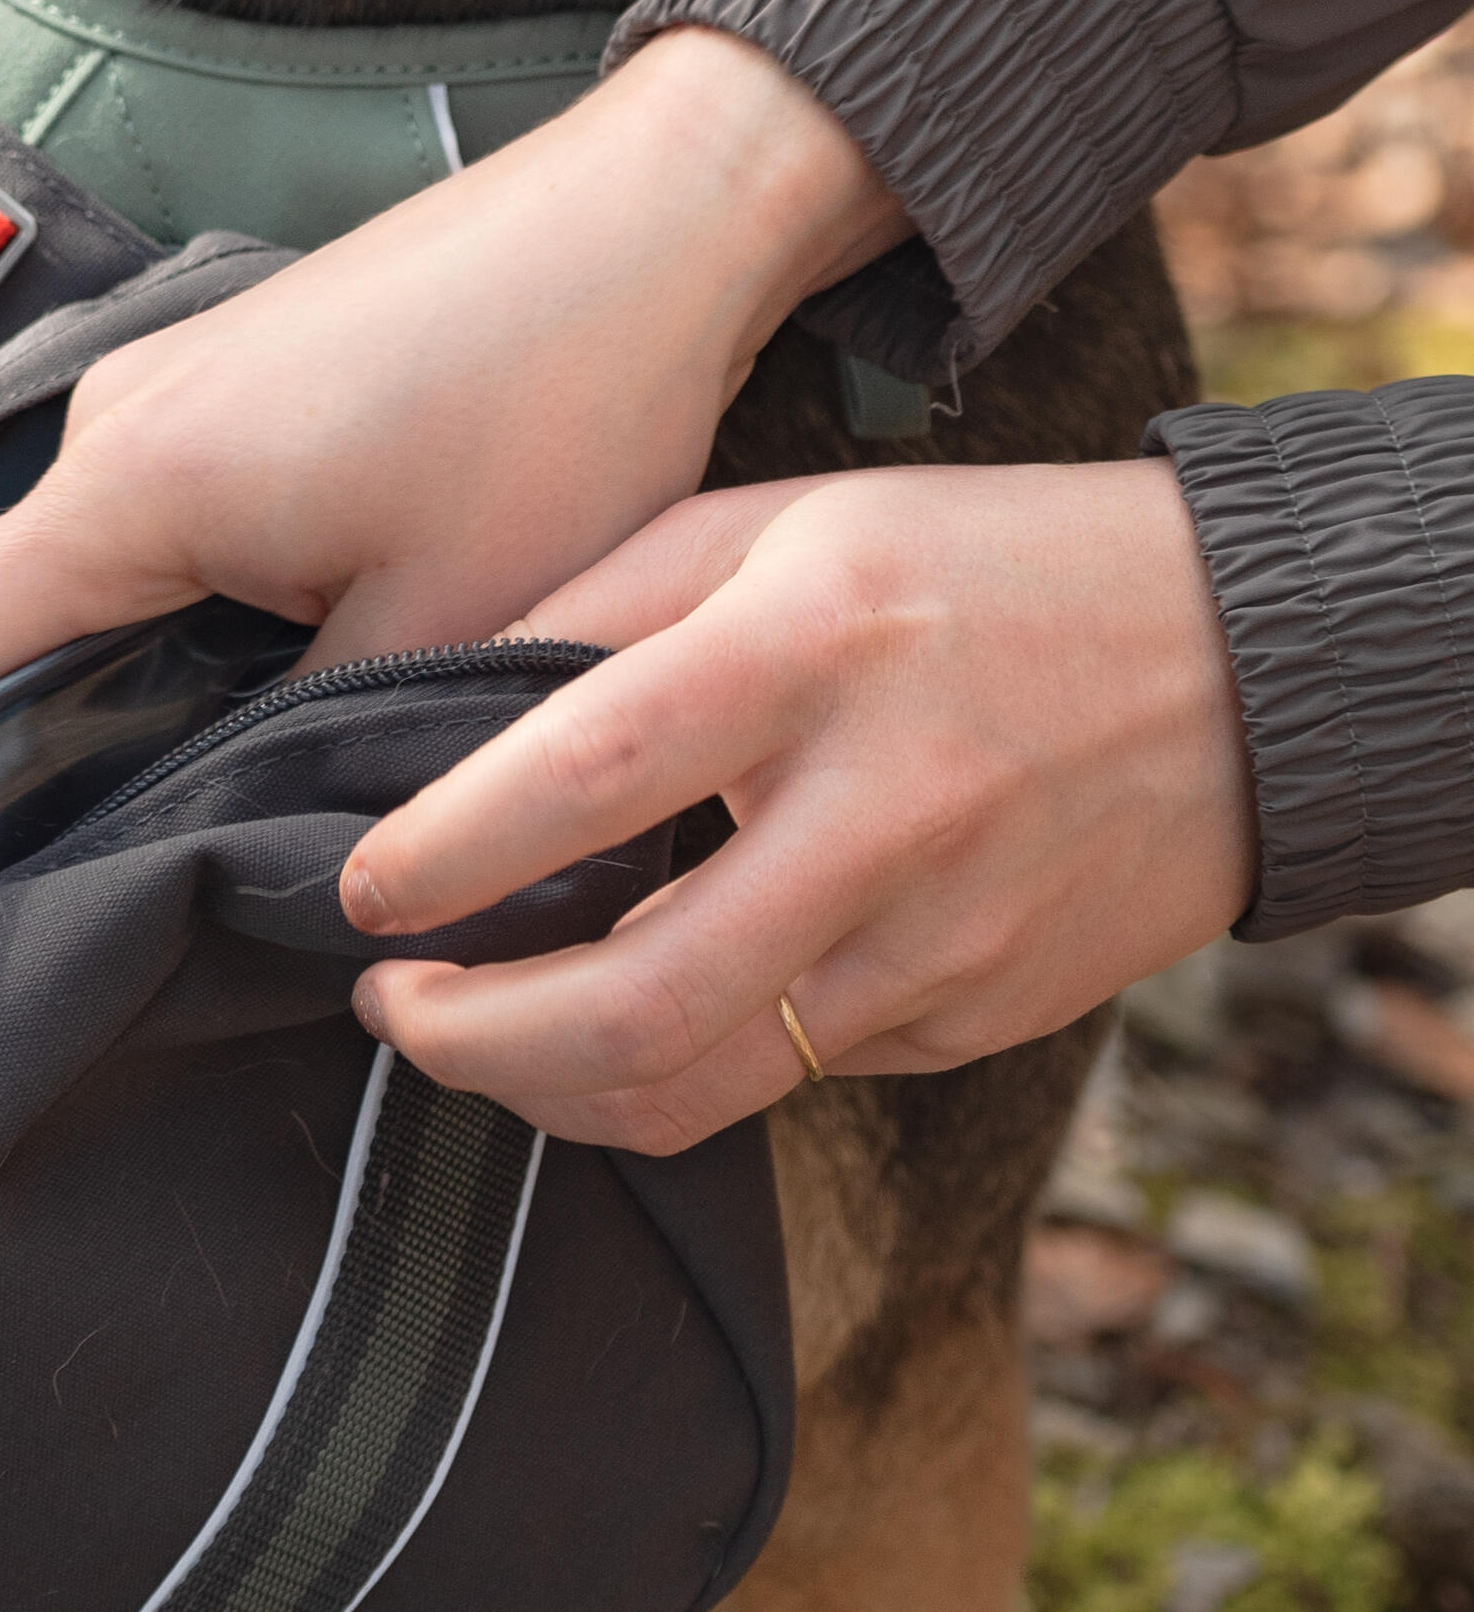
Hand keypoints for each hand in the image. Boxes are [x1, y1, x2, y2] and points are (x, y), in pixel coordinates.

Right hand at [0, 27, 898, 773]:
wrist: (653, 217)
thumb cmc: (563, 389)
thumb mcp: (449, 625)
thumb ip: (317, 750)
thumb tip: (240, 843)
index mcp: (132, 481)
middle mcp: (113, 427)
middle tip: (1, 909)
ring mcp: (167, 400)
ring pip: (74, 588)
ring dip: (82, 699)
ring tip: (117, 831)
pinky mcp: (227, 394)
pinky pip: (141, 540)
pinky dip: (147, 633)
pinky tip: (216, 713)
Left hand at [342, 459, 1256, 1149]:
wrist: (1253, 662)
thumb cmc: (980, 566)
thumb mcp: (781, 521)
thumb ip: (606, 607)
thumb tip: (442, 715)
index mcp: (810, 647)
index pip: (582, 778)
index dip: (444, 857)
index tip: (357, 894)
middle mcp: (881, 807)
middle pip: (634, 1002)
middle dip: (471, 1041)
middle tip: (390, 1007)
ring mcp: (940, 936)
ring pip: (700, 1085)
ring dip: (547, 1090)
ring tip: (469, 1038)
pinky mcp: (974, 1014)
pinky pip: (787, 1074)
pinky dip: (674, 1068)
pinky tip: (614, 1018)